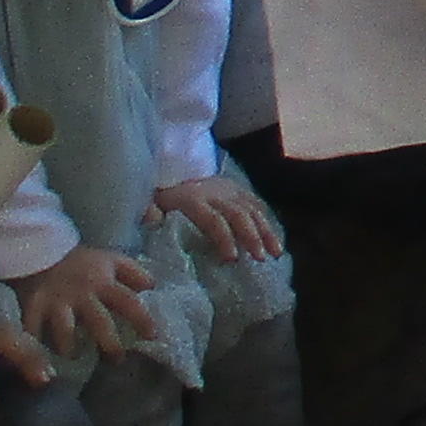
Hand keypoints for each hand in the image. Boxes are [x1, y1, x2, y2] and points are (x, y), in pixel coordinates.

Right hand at [11, 242, 159, 361]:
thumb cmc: (80, 261)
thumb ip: (131, 273)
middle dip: (109, 344)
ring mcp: (57, 301)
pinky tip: (42, 357)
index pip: (129, 301)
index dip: (142, 319)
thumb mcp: (109, 260)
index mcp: (103, 281)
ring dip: (70, 348)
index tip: (152, 337)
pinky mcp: (34, 306)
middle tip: (116, 359)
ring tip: (74, 357)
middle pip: (99, 322)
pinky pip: (33, 330)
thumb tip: (151, 287)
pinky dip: (37, 344)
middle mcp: (82, 293)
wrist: (41, 249)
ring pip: (65, 330)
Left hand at [155, 175, 282, 265]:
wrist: (175, 166)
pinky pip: (257, 203)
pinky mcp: (239, 189)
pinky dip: (267, 220)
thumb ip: (149, 212)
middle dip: (251, 237)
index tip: (232, 259)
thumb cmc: (163, 194)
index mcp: (194, 200)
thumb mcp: (150, 201)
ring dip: (265, 231)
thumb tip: (151, 220)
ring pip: (252, 209)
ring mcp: (230, 190)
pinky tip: (275, 237)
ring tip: (275, 252)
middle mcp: (217, 193)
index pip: (213, 220)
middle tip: (260, 258)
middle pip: (238, 215)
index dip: (224, 239)